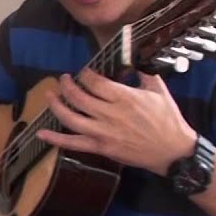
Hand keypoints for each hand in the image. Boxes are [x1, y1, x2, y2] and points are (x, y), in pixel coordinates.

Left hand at [37, 69, 196, 175]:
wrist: (173, 151)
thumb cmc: (168, 120)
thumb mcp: (159, 90)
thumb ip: (143, 74)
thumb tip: (131, 63)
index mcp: (125, 98)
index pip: (95, 82)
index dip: (85, 74)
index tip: (83, 72)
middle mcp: (111, 114)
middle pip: (79, 97)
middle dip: (67, 85)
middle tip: (63, 79)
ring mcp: (103, 133)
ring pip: (71, 118)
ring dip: (56, 105)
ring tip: (50, 94)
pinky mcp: (101, 148)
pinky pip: (74, 143)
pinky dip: (56, 139)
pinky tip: (41, 133)